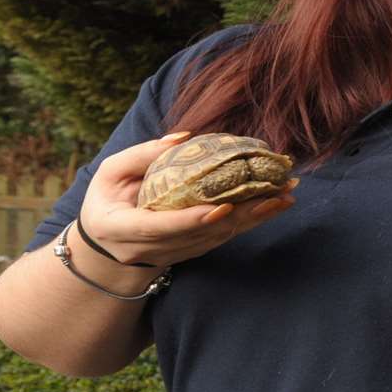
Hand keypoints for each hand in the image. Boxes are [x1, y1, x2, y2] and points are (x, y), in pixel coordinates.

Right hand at [78, 133, 296, 267]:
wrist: (106, 249)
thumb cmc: (106, 202)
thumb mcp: (110, 174)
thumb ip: (142, 155)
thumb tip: (184, 138)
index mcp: (123, 228)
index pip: (161, 227)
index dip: (193, 220)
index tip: (223, 207)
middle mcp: (151, 248)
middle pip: (202, 233)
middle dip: (242, 214)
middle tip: (276, 192)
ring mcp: (175, 253)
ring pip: (219, 237)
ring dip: (256, 217)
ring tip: (285, 194)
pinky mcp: (193, 251)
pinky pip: (225, 237)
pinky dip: (252, 220)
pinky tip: (276, 204)